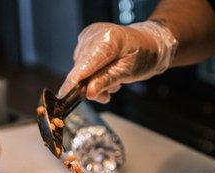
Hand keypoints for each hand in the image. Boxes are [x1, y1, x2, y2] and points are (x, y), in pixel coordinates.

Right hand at [59, 21, 176, 102]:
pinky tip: (105, 74)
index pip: (85, 65)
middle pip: (81, 69)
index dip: (73, 82)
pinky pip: (83, 65)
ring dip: (93, 83)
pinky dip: (93, 75)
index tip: (64, 96)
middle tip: (106, 96)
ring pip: (81, 69)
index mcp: (108, 40)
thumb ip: (107, 80)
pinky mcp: (86, 42)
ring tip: (112, 83)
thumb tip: (89, 92)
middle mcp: (94, 35)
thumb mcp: (128, 71)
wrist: (149, 44)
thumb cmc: (144, 55)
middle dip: (90, 87)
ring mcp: (89, 37)